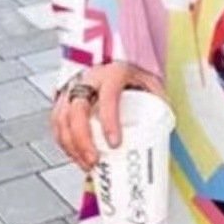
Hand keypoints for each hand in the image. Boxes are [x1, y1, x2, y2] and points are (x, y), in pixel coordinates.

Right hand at [52, 62, 166, 170]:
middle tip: (94, 160)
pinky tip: (74, 155)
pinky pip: (56, 122)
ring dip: (71, 145)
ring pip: (62, 117)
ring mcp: (72, 87)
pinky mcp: (62, 98)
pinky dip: (63, 142)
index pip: (108, 96)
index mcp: (113, 73)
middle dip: (82, 139)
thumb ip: (159, 103)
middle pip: (77, 109)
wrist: (112, 59)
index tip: (114, 143)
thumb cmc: (132, 74)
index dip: (109, 121)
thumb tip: (167, 131)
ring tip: (86, 164)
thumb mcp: (150, 83)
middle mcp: (88, 78)